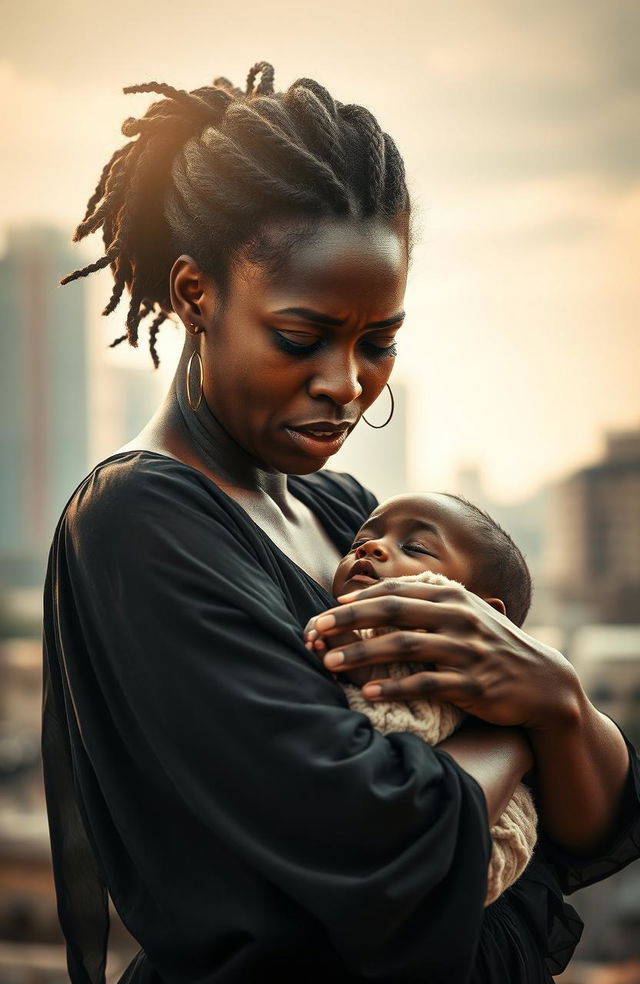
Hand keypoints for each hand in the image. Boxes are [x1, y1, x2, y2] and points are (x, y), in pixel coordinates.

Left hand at [303, 580, 582, 731]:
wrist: (544, 683)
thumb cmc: (491, 647)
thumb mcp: (465, 616)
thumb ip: (427, 605)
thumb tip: (375, 601)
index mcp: (452, 597)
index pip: (395, 592)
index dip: (357, 600)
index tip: (326, 612)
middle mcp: (458, 617)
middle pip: (392, 612)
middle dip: (348, 621)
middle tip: (314, 631)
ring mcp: (466, 650)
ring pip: (404, 646)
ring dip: (362, 654)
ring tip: (328, 662)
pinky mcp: (473, 683)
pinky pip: (427, 683)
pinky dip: (395, 686)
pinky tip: (368, 691)